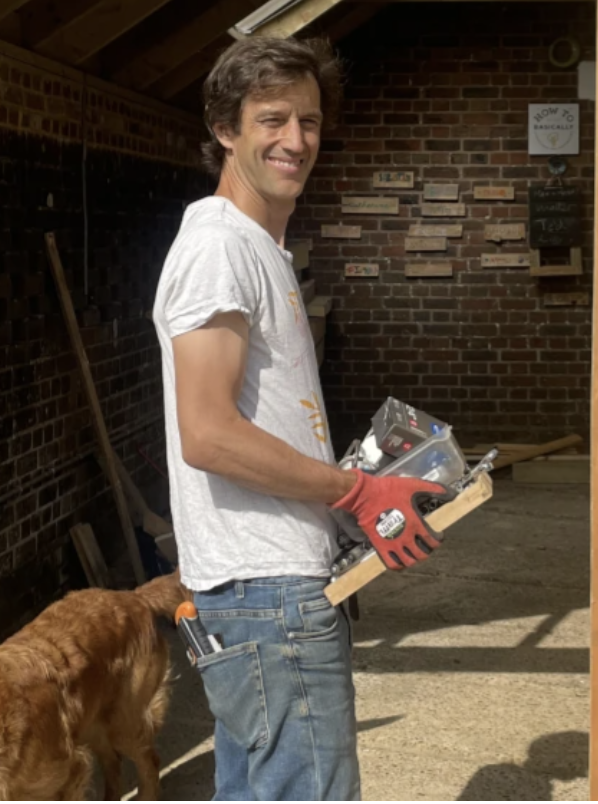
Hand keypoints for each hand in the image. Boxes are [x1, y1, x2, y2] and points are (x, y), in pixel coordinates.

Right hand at [332, 470, 455, 569]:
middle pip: (422, 555)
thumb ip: (433, 489)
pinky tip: (400, 559)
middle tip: (425, 545)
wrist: (365, 495)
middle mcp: (406, 537)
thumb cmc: (388, 489)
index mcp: (416, 524)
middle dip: (426, 551)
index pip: (433, 541)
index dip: (438, 540)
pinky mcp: (380, 546)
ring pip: (409, 562)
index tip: (438, 536)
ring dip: (413, 559)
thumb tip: (452, 493)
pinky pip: (392, 564)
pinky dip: (398, 565)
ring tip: (413, 553)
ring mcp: (393, 544)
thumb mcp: (413, 485)